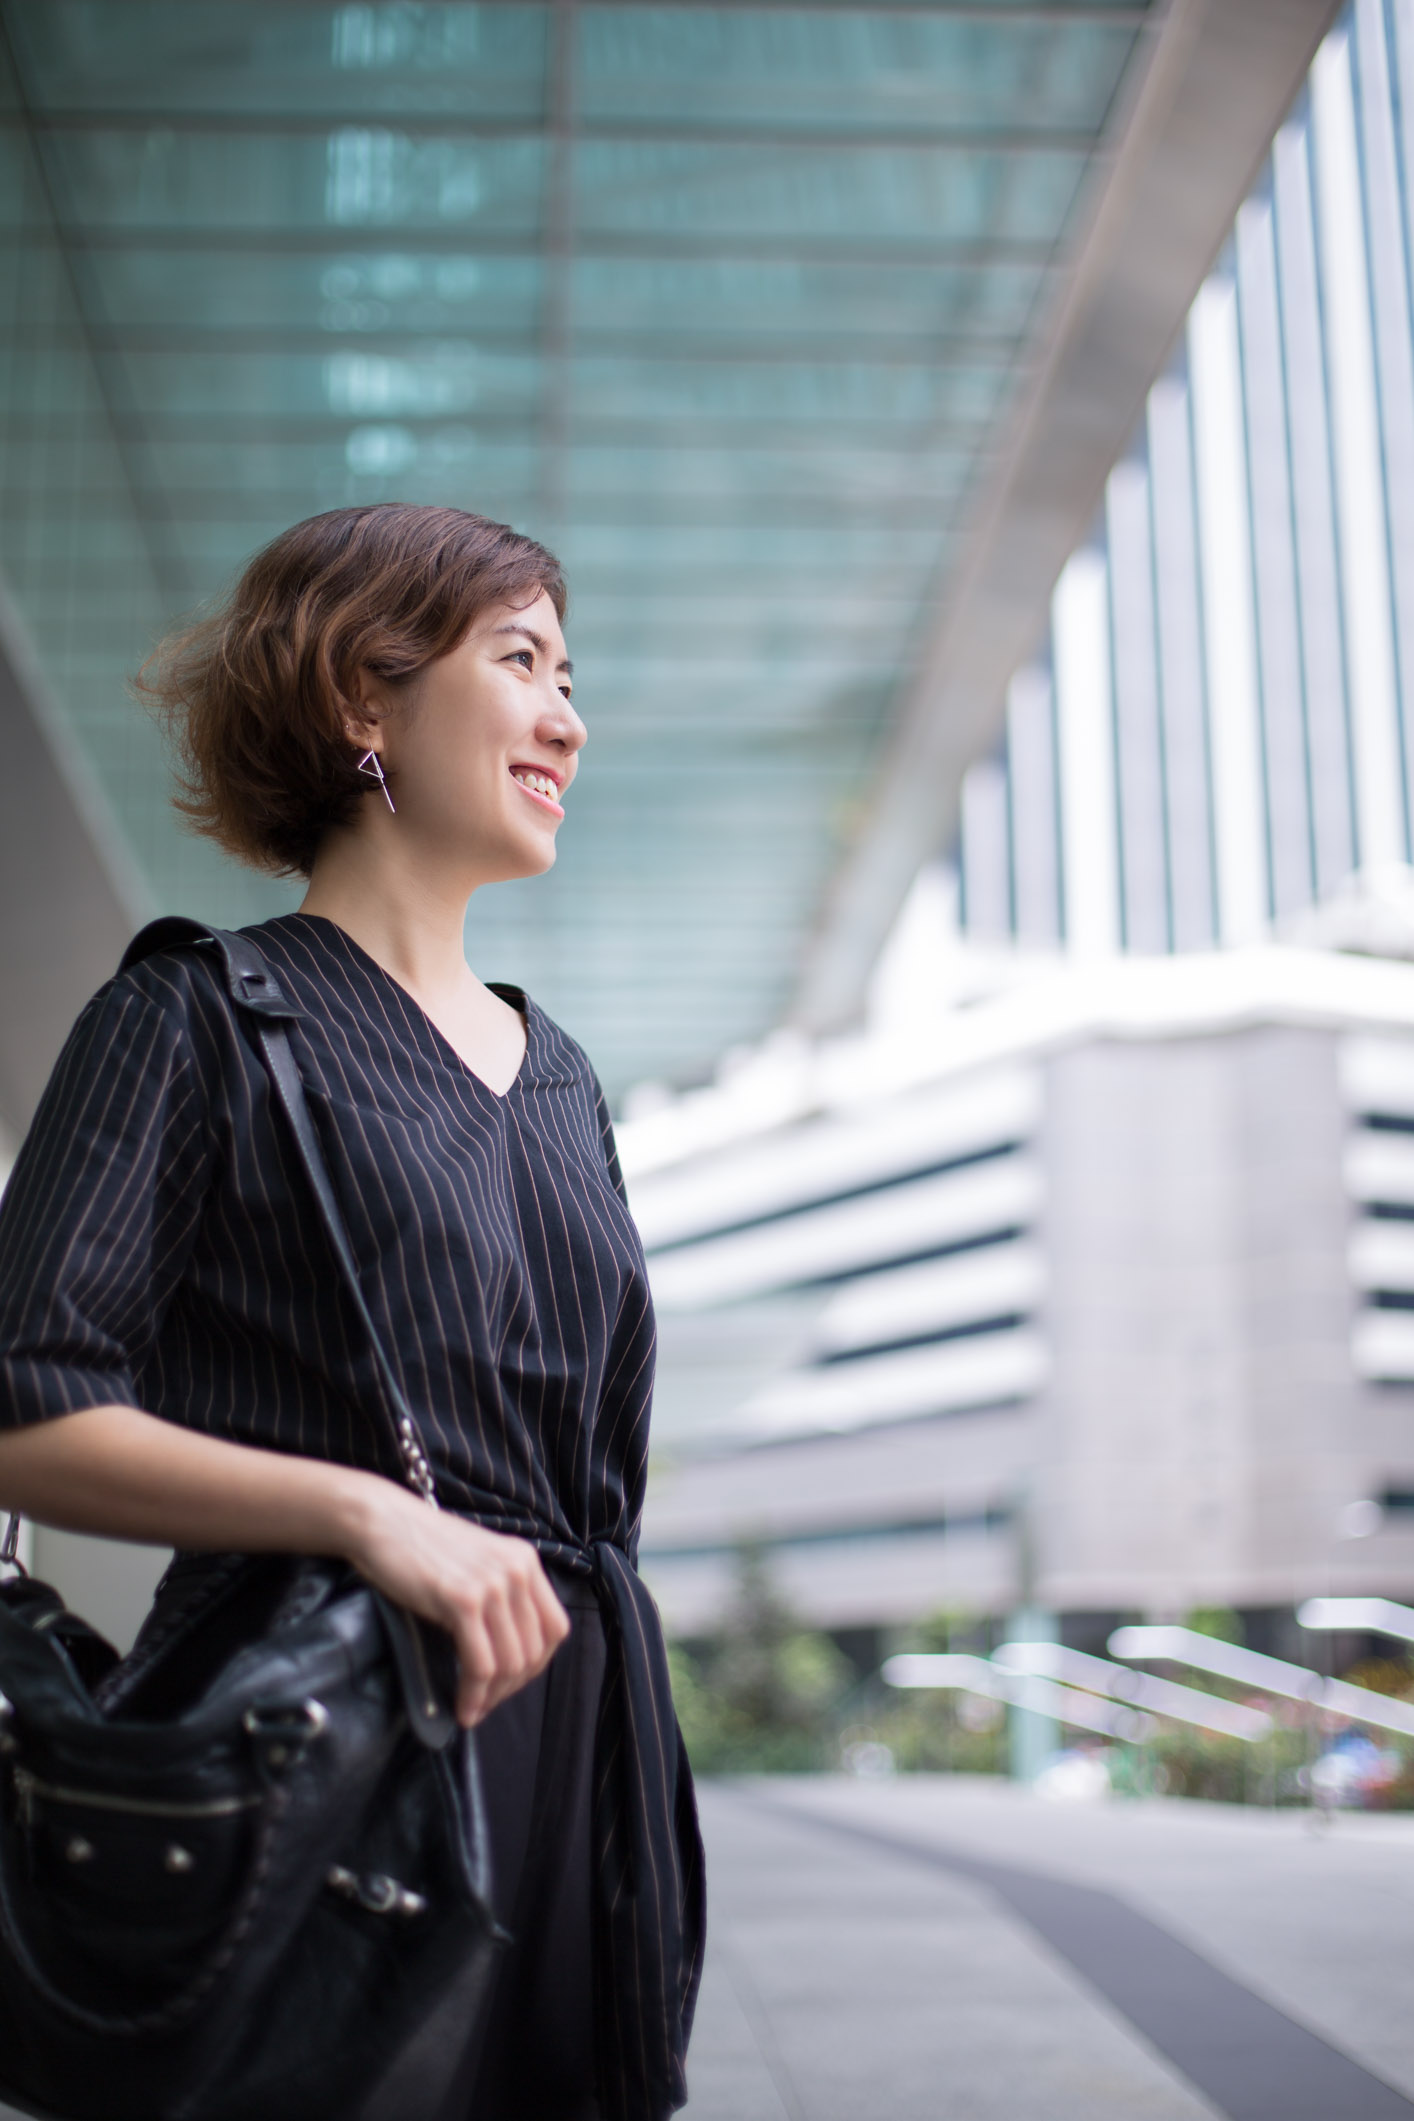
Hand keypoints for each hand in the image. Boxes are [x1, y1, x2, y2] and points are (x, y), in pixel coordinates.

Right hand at [344, 1482, 569, 1725]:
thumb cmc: (422, 1547)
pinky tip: (461, 1704)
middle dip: (511, 1688)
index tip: (510, 1682)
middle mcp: (517, 1572)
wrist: (383, 1522)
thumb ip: (500, 1598)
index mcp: (526, 1562)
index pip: (555, 1628)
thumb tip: (508, 1657)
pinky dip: (473, 1693)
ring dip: (492, 1697)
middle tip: (486, 1703)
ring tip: (472, 1708)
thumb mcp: (478, 1565)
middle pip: (534, 1651)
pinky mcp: (464, 1601)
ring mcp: (492, 1586)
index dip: (536, 1665)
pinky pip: (481, 1664)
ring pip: (510, 1662)